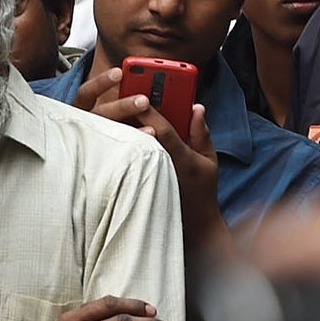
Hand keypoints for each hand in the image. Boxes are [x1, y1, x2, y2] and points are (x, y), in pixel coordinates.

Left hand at [77, 67, 227, 254]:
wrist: (193, 227)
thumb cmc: (202, 190)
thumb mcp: (210, 160)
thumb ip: (201, 132)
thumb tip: (197, 106)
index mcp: (181, 158)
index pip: (161, 131)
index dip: (150, 111)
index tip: (142, 93)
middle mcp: (160, 166)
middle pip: (138, 135)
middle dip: (130, 113)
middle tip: (122, 93)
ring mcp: (145, 176)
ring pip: (126, 148)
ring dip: (119, 126)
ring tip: (111, 105)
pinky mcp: (134, 183)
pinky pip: (122, 160)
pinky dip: (116, 142)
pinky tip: (109, 128)